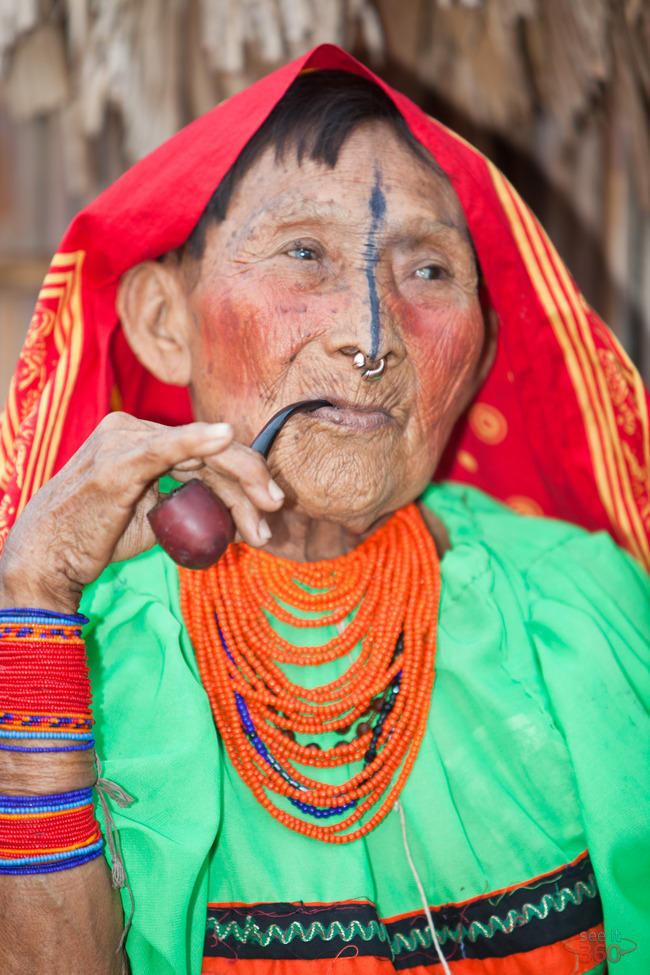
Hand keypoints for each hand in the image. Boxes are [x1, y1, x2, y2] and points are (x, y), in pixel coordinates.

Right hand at [0, 412, 283, 611]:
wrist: (48, 556)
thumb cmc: (96, 536)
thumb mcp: (152, 517)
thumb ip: (188, 503)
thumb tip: (236, 513)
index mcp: (142, 439)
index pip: (205, 453)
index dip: (243, 475)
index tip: (269, 506)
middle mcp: (133, 431)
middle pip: (208, 451)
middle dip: (249, 480)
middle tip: (275, 509)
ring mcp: (123, 441)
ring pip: (199, 458)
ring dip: (237, 489)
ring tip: (261, 522)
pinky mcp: (117, 462)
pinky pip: (163, 449)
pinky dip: (195, 441)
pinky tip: (224, 436)